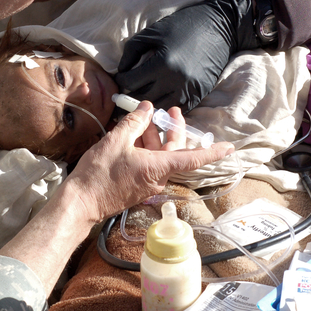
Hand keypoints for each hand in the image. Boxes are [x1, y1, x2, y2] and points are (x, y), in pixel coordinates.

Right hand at [67, 101, 233, 222]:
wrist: (81, 202)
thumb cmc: (99, 174)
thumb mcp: (116, 141)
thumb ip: (134, 123)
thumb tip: (147, 109)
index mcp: (158, 167)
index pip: (192, 158)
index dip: (211, 151)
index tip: (229, 148)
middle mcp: (157, 177)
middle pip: (173, 151)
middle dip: (173, 130)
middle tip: (170, 111)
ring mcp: (147, 183)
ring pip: (158, 156)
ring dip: (154, 137)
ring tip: (144, 118)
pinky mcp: (137, 185)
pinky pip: (148, 163)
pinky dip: (144, 147)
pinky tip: (133, 134)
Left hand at [115, 0, 261, 112]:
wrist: (221, 27)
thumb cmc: (183, 25)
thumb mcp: (152, 32)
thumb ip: (132, 52)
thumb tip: (121, 71)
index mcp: (161, 64)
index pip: (130, 83)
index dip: (121, 81)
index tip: (121, 78)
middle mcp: (175, 81)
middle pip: (142, 99)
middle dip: (130, 95)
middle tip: (125, 92)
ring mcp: (188, 90)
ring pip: (159, 108)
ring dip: (148, 104)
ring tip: (141, 97)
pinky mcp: (199, 95)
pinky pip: (176, 108)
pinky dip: (165, 105)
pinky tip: (160, 98)